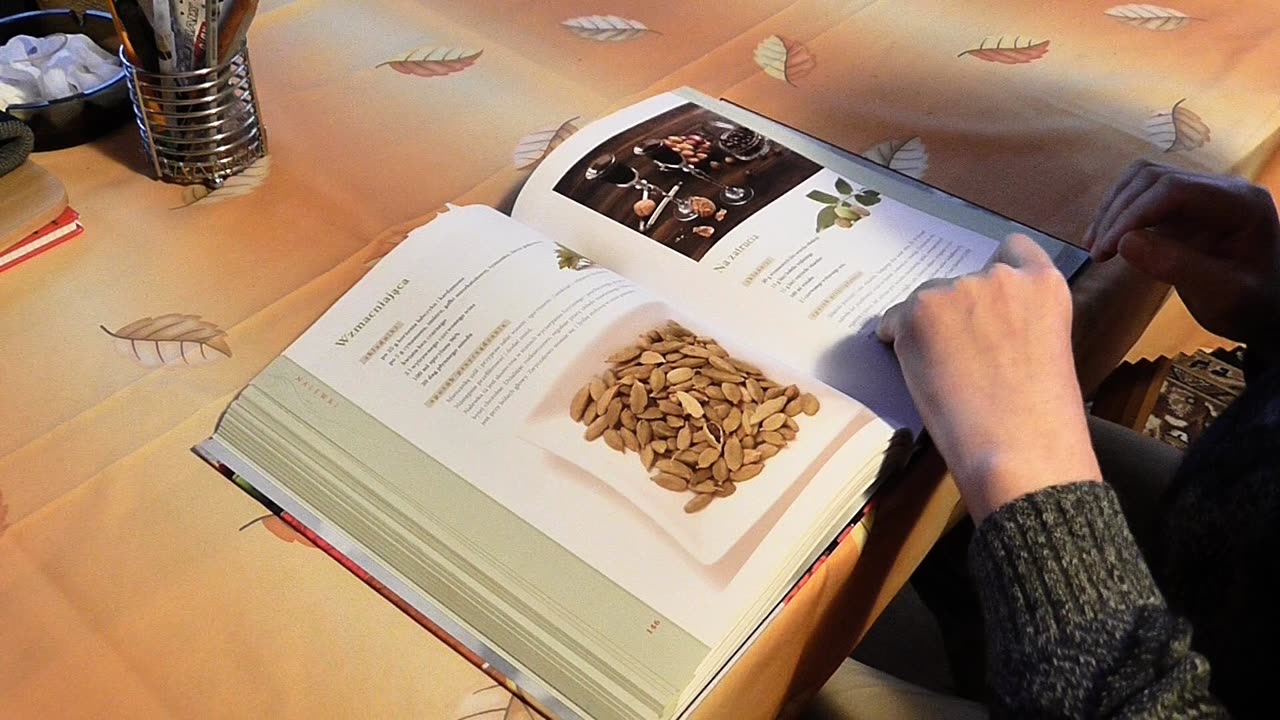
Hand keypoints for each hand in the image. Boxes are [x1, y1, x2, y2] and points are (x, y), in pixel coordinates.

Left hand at [878, 235, 1100, 521]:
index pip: (1012, 249)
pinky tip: (917, 371)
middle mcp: (999, 276)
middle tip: (961, 357)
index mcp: (1044, 283)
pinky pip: (893, 320)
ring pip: (925, 300)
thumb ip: (1020, 320)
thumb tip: (980, 326)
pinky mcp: (917, 312)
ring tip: (944, 374)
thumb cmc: (1042, 418)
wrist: (1019, 446)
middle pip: (960, 281)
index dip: (993, 277)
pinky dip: (896, 341)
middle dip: (956, 312)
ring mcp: (956, 291)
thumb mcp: (1048, 348)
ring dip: (927, 328)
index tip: (985, 303)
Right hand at [1084, 161, 1279, 354]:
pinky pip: (1144, 196)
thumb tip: (1124, 242)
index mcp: (1241, 203)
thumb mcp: (1222, 296)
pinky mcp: (1185, 208)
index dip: (1133, 214)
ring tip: (1096, 246)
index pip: (1175, 189)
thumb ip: (1178, 267)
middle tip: (1098, 253)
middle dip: (1119, 211)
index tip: (1106, 249)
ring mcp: (1202, 195)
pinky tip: (1107, 240)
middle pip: (1155, 178)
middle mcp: (1222, 189)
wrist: (1267, 312)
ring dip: (1114, 209)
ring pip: (1144, 180)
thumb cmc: (1252, 307)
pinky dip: (1119, 213)